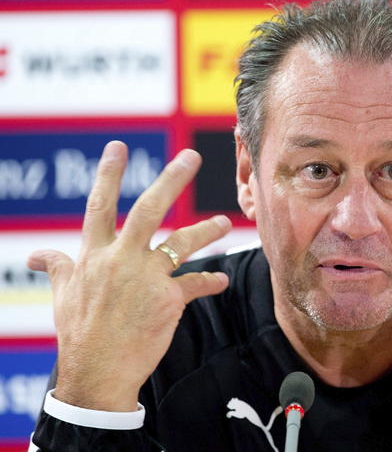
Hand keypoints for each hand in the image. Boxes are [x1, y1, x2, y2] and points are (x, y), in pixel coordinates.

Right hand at [27, 141, 231, 410]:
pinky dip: (211, 282)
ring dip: (207, 229)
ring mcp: (146, 278)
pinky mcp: (168, 300)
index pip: (99, 206)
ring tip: (226, 222)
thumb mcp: (63, 296)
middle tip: (192, 156)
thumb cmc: (79, 333)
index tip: (119, 146)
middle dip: (172, 179)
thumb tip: (36, 255)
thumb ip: (57, 267)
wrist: (98, 373)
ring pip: (183, 242)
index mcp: (93, 255)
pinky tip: (221, 281)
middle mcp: (120, 260)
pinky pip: (196, 284)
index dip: (109, 174)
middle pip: (149, 209)